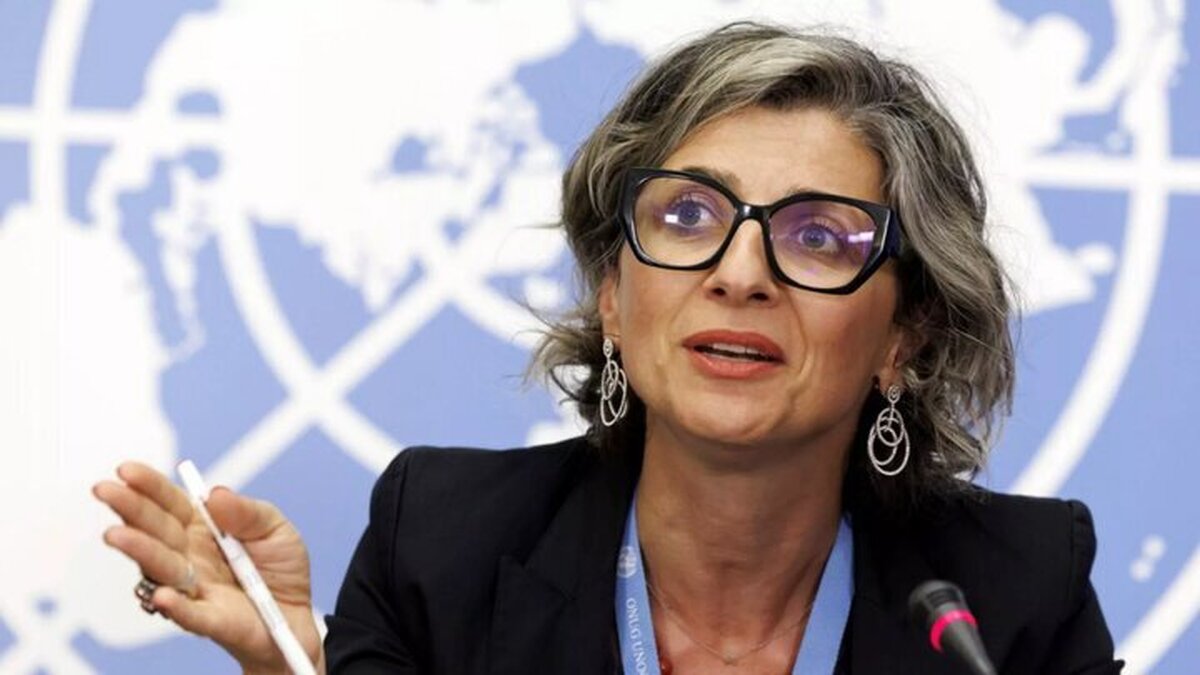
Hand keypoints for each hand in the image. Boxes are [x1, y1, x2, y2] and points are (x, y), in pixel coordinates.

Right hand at [93, 462, 323, 673]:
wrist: (296, 613)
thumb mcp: (275, 527)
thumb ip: (248, 511)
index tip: (127, 470)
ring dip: (140, 551)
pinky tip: (163, 595)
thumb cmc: (280, 567)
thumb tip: (216, 493)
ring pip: (162, 568)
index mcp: (202, 527)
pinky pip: (190, 613)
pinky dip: (175, 605)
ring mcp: (195, 587)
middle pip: (156, 529)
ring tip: (117, 536)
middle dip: (130, 509)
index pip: (170, 502)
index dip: (148, 486)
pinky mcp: (210, 618)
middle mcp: (189, 555)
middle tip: (106, 491)